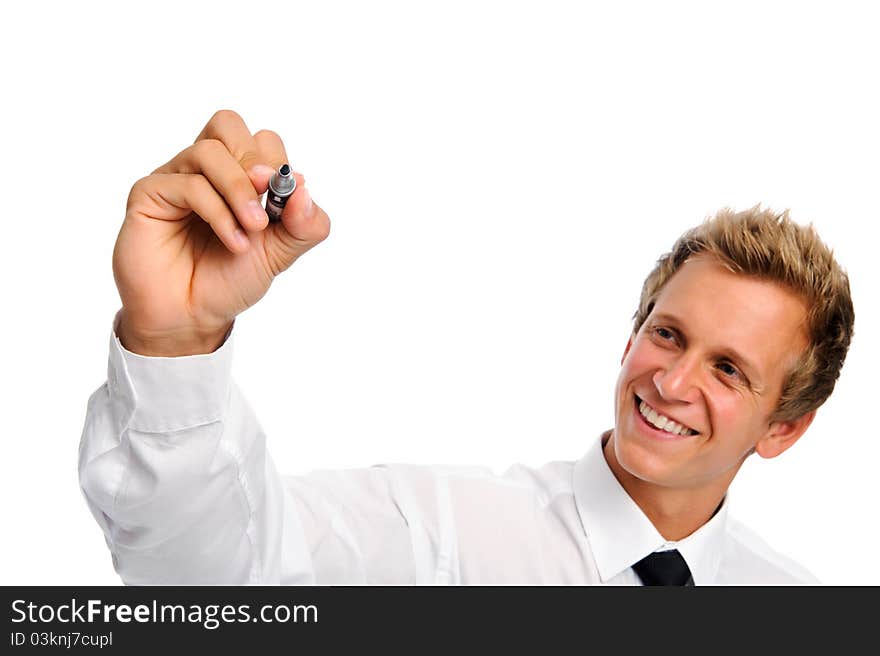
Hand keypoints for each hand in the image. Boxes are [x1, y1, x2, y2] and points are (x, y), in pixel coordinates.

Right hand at [112, 110, 330, 355]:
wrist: (192, 317)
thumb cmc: (230, 279)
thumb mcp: (282, 253)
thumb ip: (305, 224)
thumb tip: (304, 188)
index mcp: (238, 175)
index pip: (261, 140)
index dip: (278, 165)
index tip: (286, 204)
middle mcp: (205, 170)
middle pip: (228, 125)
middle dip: (255, 163)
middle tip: (267, 206)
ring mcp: (175, 178)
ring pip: (208, 150)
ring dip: (239, 191)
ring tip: (252, 229)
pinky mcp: (149, 195)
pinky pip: (188, 184)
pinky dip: (218, 213)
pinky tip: (233, 243)